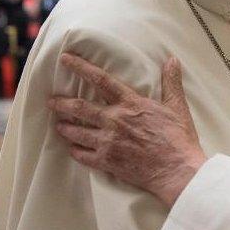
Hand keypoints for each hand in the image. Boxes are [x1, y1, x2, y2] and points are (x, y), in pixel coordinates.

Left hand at [49, 53, 205, 206]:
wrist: (176, 170)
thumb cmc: (178, 138)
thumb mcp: (177, 106)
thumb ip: (171, 82)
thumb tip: (172, 59)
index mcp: (130, 104)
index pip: (100, 80)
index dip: (81, 67)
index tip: (65, 59)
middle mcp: (114, 120)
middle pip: (80, 107)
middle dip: (62, 103)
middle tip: (51, 100)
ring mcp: (108, 142)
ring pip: (77, 132)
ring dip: (65, 127)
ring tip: (58, 125)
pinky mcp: (107, 162)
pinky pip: (83, 155)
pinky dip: (75, 151)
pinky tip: (72, 149)